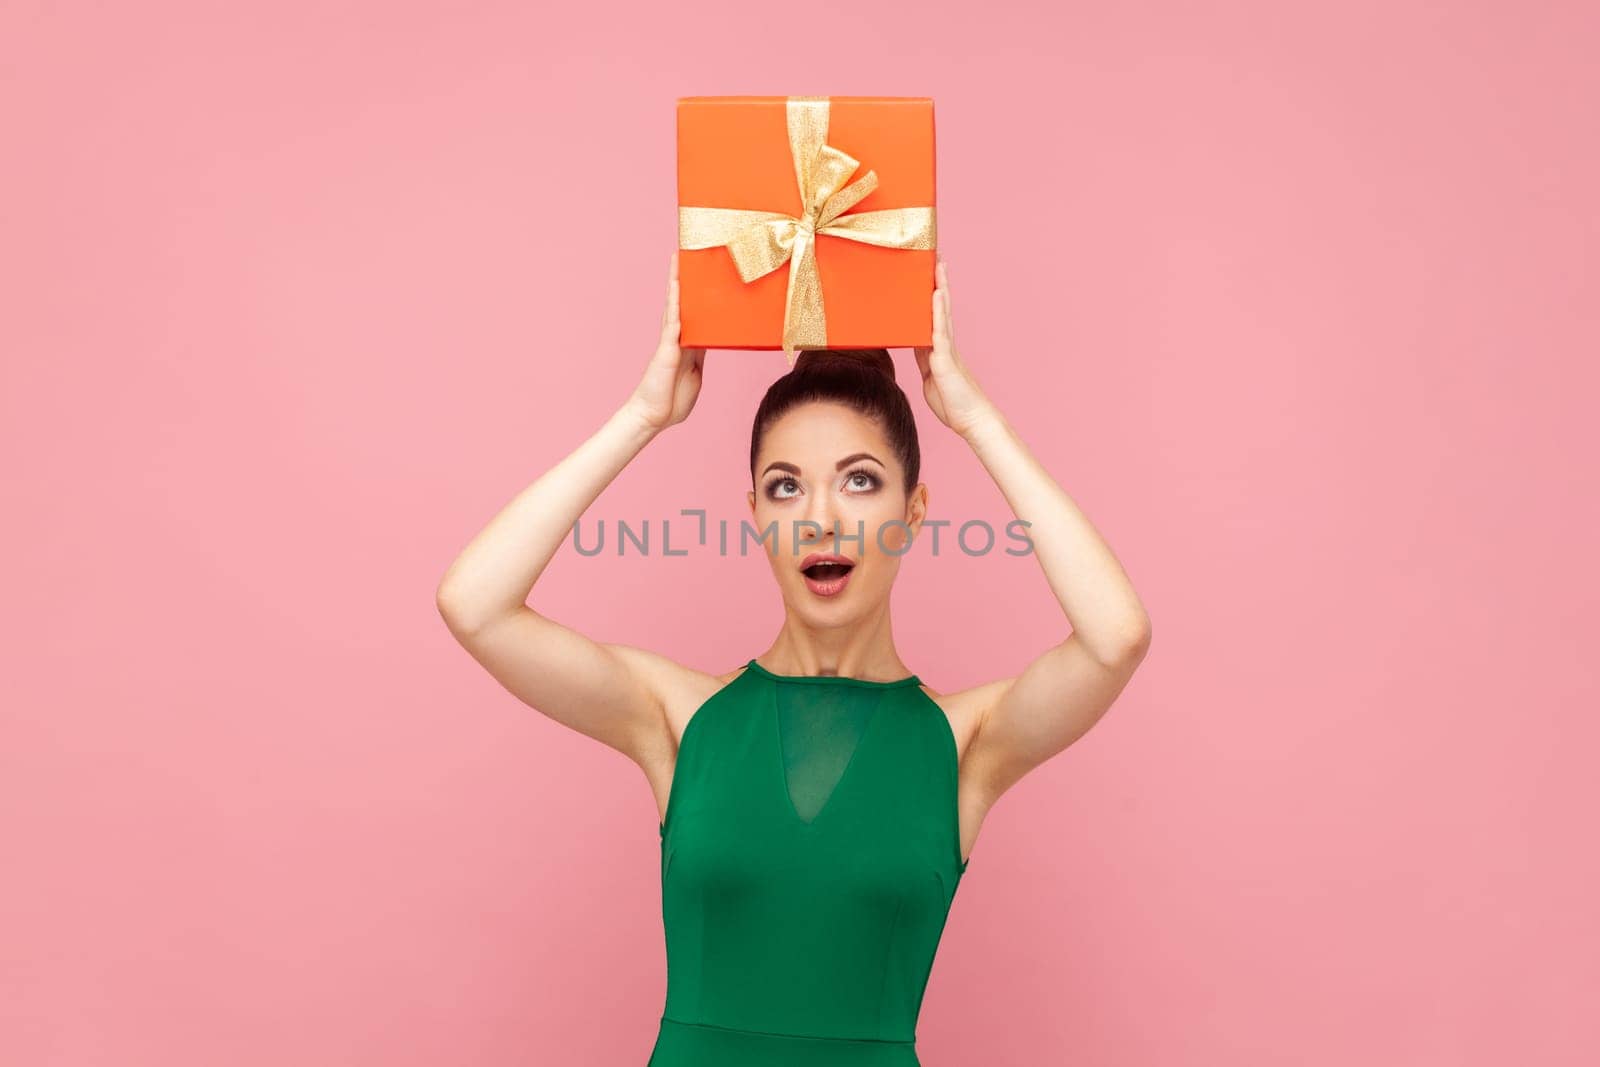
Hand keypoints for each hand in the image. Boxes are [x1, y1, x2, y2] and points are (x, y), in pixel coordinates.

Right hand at [626, 251, 706, 432]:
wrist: (653, 417)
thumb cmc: (672, 400)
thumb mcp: (695, 374)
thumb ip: (701, 355)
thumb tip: (712, 341)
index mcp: (688, 345)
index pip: (695, 313)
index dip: (697, 293)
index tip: (703, 274)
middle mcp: (677, 338)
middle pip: (682, 302)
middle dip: (684, 278)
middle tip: (688, 252)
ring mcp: (670, 342)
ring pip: (675, 305)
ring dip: (677, 282)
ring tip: (679, 259)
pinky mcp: (666, 349)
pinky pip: (673, 322)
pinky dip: (675, 304)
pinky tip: (677, 288)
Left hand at [913, 257, 994, 439]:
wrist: (971, 420)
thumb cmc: (952, 402)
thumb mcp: (930, 376)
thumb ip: (924, 358)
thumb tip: (914, 344)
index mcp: (938, 348)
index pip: (932, 314)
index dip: (930, 294)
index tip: (928, 272)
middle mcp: (944, 343)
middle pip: (940, 306)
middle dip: (938, 282)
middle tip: (935, 257)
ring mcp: (947, 349)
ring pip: (942, 313)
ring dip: (940, 288)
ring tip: (937, 265)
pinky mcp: (946, 360)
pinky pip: (940, 331)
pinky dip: (938, 311)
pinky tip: (936, 294)